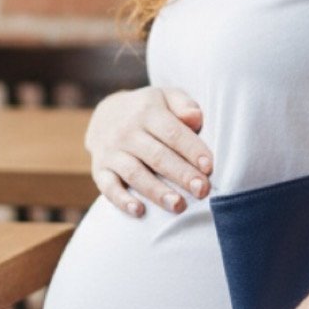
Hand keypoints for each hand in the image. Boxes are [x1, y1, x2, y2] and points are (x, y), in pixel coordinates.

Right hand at [85, 84, 212, 218]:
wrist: (106, 115)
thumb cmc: (149, 110)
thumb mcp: (166, 97)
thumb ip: (184, 105)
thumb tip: (195, 118)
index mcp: (148, 112)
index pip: (173, 132)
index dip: (192, 150)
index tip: (209, 167)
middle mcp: (127, 132)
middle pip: (157, 156)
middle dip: (181, 174)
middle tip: (202, 190)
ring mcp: (112, 152)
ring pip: (135, 174)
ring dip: (157, 192)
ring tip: (179, 206)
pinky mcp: (100, 170)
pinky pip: (108, 187)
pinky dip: (122, 200)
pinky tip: (139, 211)